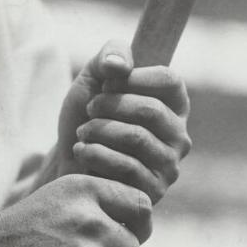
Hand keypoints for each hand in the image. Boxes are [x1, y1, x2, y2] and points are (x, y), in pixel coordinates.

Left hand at [57, 40, 190, 202]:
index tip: (106, 84)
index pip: (169, 81)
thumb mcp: (93, 77)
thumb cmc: (87, 118)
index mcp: (174, 106)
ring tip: (82, 132)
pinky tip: (82, 151)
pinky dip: (96, 155)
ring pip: (136, 138)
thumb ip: (110, 55)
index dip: (133, 78)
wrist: (66, 162)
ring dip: (99, 130)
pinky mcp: (152, 192)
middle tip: (89, 109)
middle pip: (150, 110)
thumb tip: (120, 66)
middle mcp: (179, 137)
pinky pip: (127, 168)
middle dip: (109, 105)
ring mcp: (168, 166)